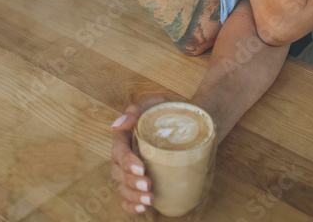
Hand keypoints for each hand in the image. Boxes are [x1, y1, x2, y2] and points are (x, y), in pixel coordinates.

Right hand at [111, 96, 166, 214]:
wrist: (193, 124)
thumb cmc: (172, 113)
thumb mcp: (157, 103)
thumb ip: (139, 109)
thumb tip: (122, 122)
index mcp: (126, 136)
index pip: (118, 150)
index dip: (126, 161)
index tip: (141, 168)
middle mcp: (126, 155)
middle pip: (118, 171)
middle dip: (131, 181)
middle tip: (148, 185)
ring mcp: (133, 171)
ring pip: (123, 187)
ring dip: (133, 196)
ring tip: (149, 199)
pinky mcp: (141, 182)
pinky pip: (128, 198)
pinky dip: (131, 206)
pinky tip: (142, 208)